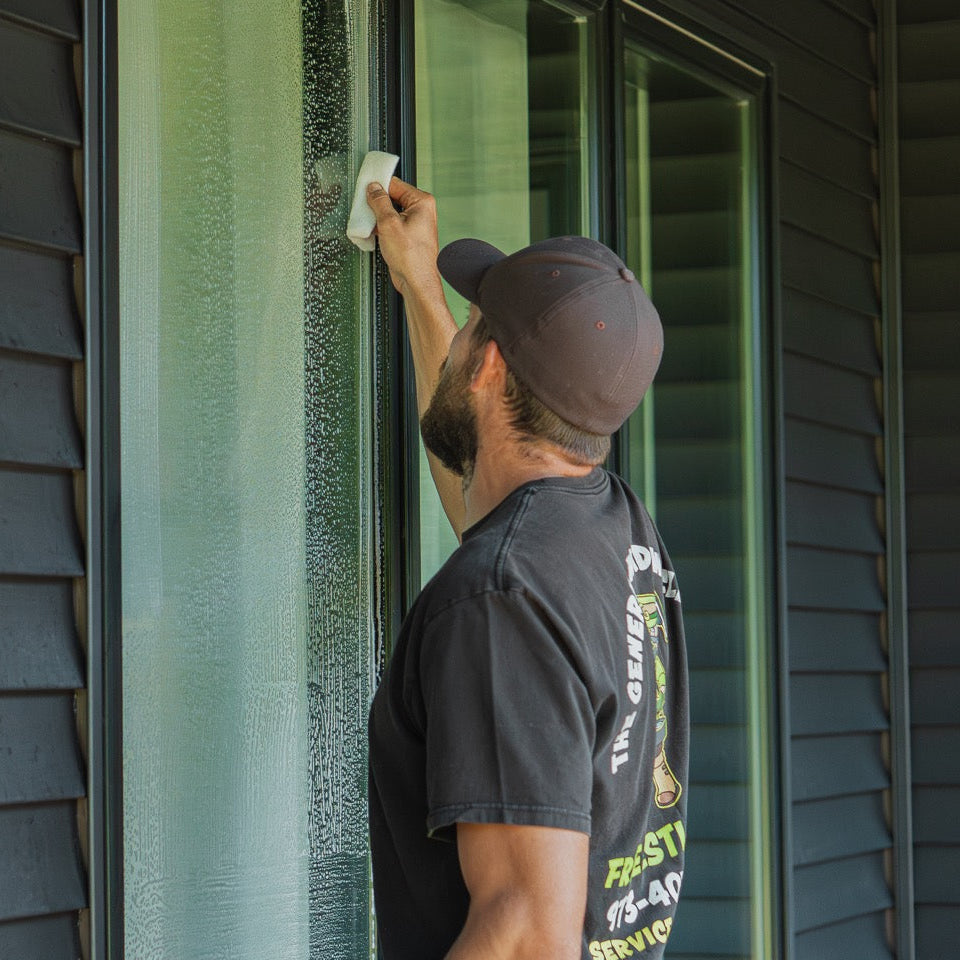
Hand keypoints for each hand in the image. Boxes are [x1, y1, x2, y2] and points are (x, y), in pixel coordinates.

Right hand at [366, 177, 442, 297]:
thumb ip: (379, 202)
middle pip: (392, 198)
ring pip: (389, 213)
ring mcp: (415, 224)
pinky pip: (390, 225)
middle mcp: (421, 211)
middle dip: (377, 205)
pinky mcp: (407, 236)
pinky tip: (373, 234)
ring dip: (377, 218)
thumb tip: (373, 188)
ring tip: (370, 225)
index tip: (365, 188)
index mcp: (422, 202)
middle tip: (366, 210)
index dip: (378, 186)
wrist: (416, 282)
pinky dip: (380, 228)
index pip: (395, 184)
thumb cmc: (411, 258)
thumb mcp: (388, 223)